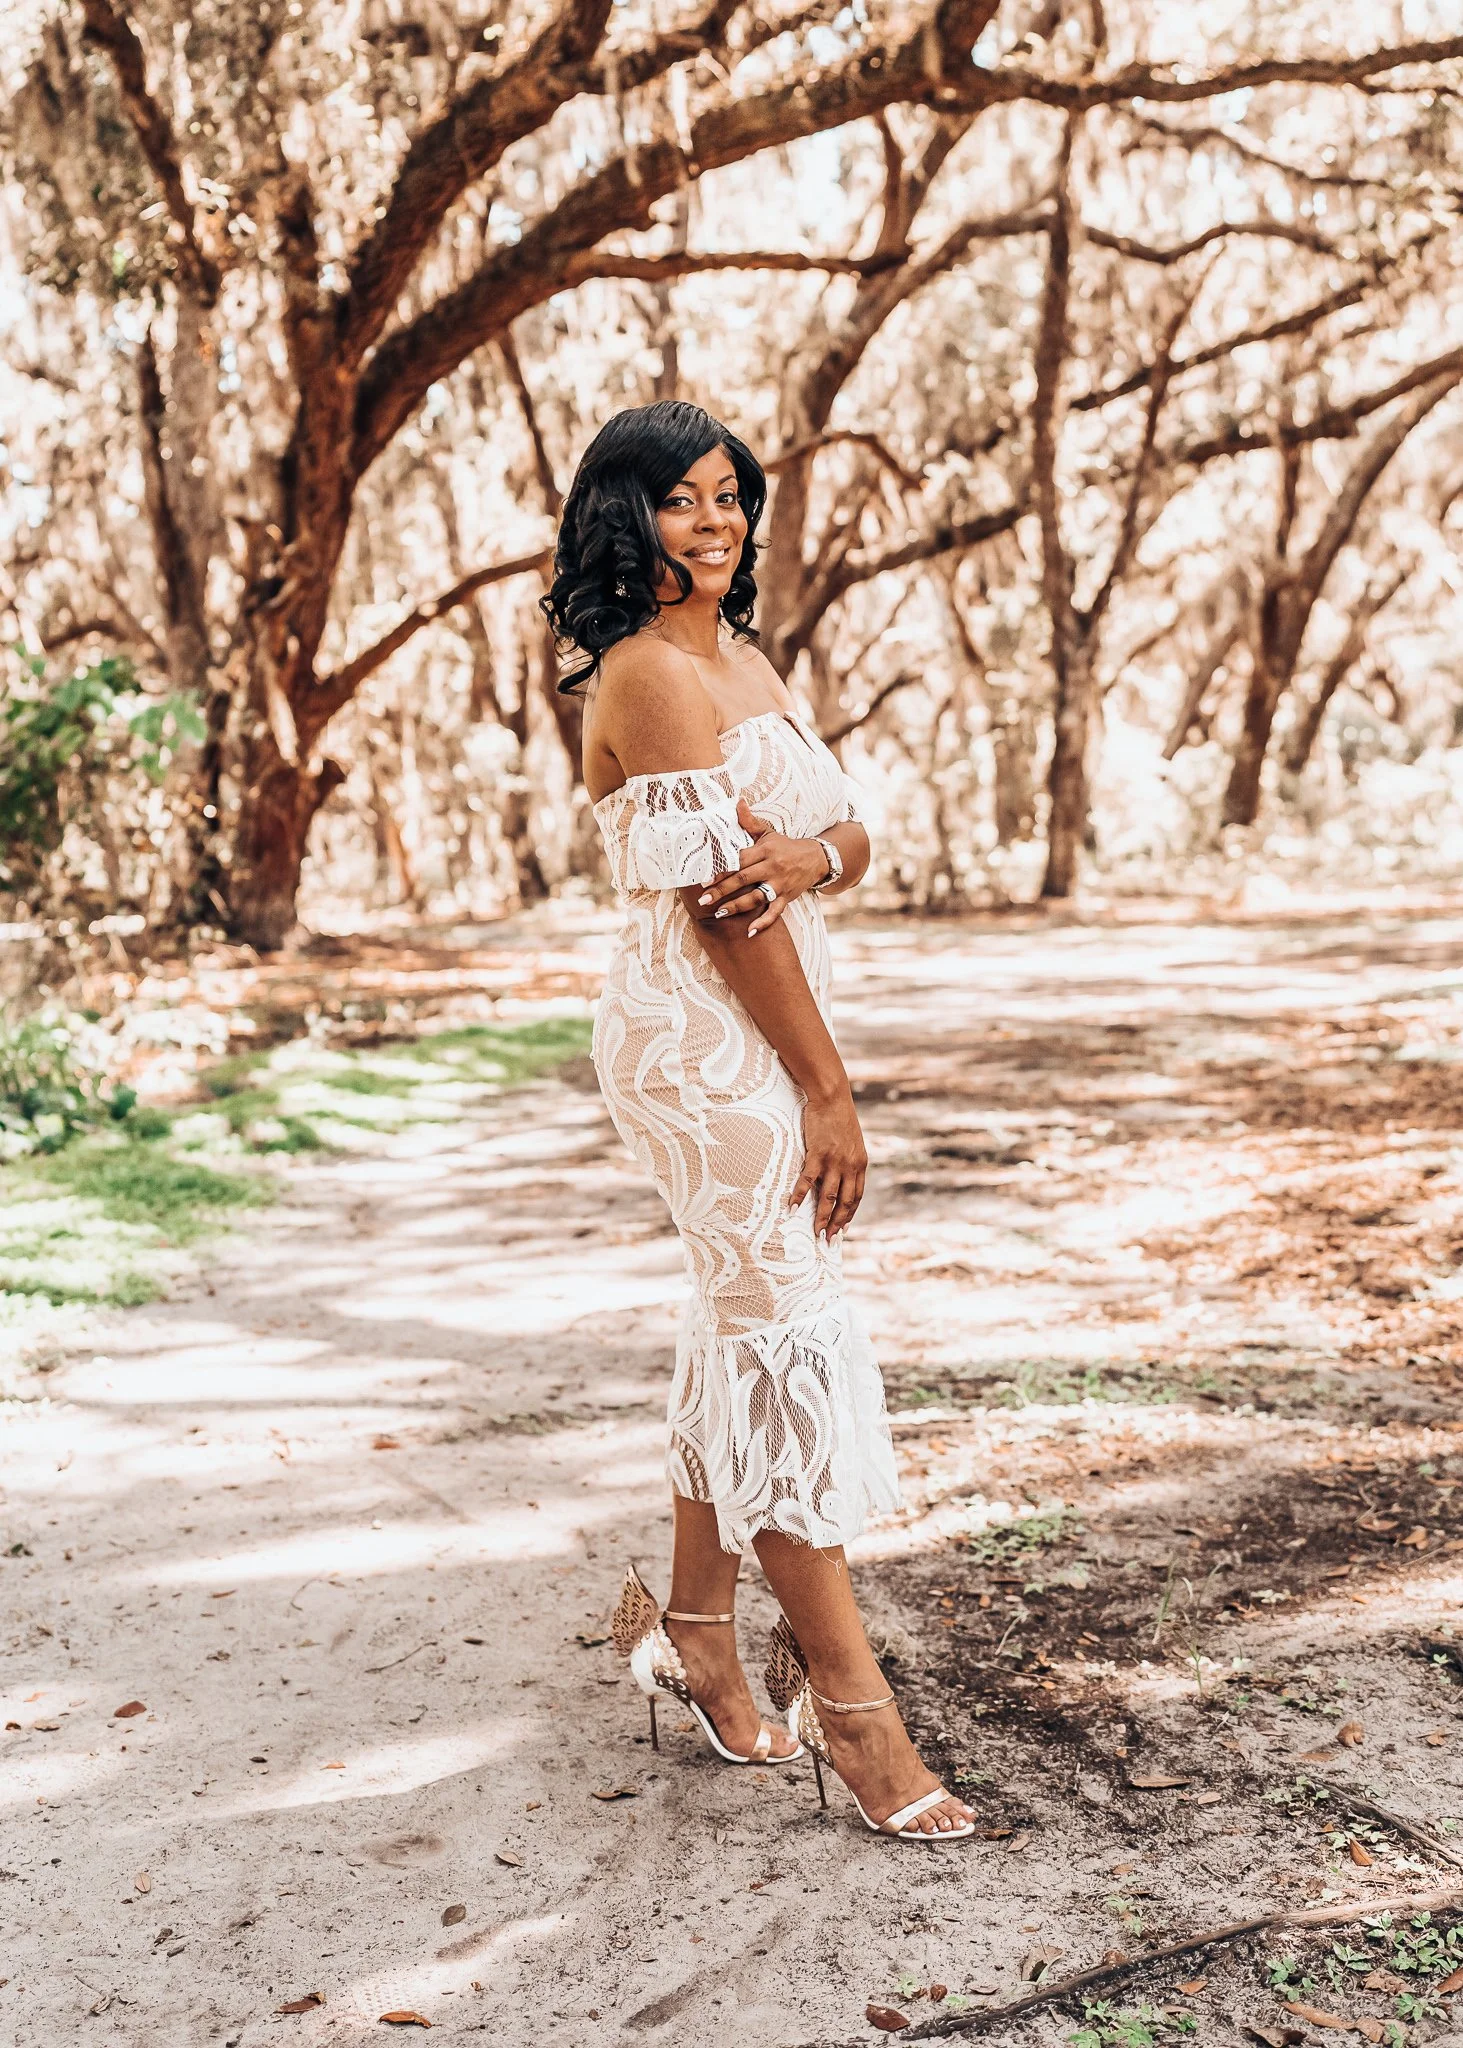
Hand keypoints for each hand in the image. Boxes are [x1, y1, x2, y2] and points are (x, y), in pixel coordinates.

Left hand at [694, 800, 829, 935]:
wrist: (816, 858)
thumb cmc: (785, 846)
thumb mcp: (768, 833)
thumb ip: (749, 822)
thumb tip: (738, 802)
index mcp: (764, 851)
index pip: (739, 860)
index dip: (722, 869)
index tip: (704, 878)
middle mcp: (772, 867)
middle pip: (743, 879)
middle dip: (722, 890)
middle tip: (704, 900)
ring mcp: (780, 884)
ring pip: (756, 897)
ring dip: (737, 906)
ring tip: (719, 913)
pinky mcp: (787, 897)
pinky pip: (775, 912)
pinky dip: (764, 923)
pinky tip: (750, 932)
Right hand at [789, 1088, 866, 1239]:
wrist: (832, 1097)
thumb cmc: (839, 1118)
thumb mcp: (851, 1143)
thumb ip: (848, 1162)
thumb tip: (840, 1178)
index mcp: (860, 1164)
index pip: (857, 1197)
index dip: (849, 1215)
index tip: (842, 1230)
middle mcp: (850, 1166)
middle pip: (845, 1203)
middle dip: (837, 1224)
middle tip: (829, 1241)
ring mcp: (834, 1161)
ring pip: (828, 1197)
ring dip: (821, 1218)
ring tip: (815, 1233)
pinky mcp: (818, 1155)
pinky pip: (807, 1181)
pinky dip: (799, 1197)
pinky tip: (792, 1209)